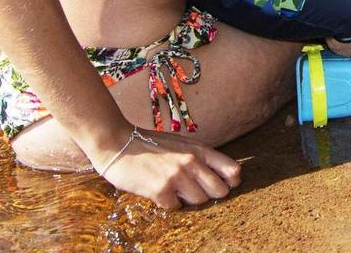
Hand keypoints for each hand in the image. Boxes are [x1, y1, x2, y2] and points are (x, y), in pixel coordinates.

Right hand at [93, 126, 240, 209]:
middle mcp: (191, 162)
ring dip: (188, 200)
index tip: (225, 186)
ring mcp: (177, 177)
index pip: (232, 170)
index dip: (232, 182)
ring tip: (175, 189)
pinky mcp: (160, 190)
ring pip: (200, 201)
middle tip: (196, 191)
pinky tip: (159, 192)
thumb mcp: (181, 144)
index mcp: (199, 149)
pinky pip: (176, 207)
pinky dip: (169, 203)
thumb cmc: (151, 144)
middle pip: (220, 190)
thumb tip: (221, 174)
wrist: (118, 143)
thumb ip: (200, 157)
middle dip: (210, 194)